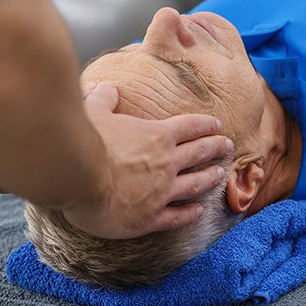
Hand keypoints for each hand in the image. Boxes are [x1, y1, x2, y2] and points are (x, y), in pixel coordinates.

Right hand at [62, 82, 231, 238]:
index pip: (190, 126)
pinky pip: (177, 217)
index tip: (217, 124)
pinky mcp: (150, 218)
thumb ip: (104, 99)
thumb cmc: (85, 143)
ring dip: (210, 178)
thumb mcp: (93, 111)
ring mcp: (161, 192)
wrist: (77, 178)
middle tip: (228, 146)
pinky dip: (190, 214)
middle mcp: (166, 163)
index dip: (206, 124)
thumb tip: (106, 87)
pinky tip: (198, 211)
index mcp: (157, 136)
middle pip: (200, 153)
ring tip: (220, 174)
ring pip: (196, 184)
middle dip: (217, 147)